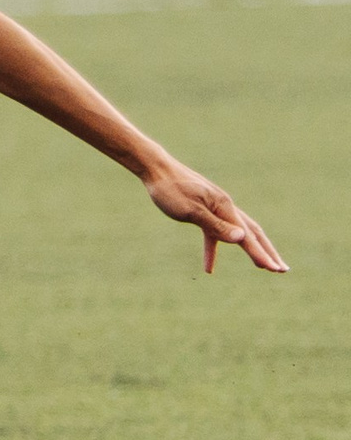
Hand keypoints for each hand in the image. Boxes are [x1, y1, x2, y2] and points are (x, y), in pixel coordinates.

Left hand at [143, 159, 286, 272]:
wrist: (157, 169)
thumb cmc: (170, 190)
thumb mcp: (191, 211)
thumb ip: (216, 226)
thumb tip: (242, 238)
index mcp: (225, 208)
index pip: (248, 237)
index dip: (262, 254)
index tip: (275, 269)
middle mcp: (226, 207)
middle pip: (253, 234)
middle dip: (268, 252)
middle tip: (282, 270)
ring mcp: (216, 208)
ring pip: (239, 233)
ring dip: (251, 250)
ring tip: (263, 266)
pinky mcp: (204, 210)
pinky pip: (214, 233)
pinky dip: (214, 250)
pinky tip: (208, 268)